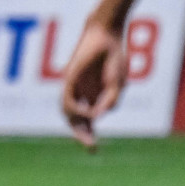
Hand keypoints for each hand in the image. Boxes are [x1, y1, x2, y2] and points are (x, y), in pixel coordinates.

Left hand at [60, 18, 127, 150]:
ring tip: (89, 137)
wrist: (107, 35)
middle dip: (82, 135)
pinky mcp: (69, 79)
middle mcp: (81, 93)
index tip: (94, 149)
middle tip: (92, 148)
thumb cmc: (114, 58)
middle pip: (75, 120)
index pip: (86, 120)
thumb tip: (97, 117)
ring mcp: (74, 87)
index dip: (89, 134)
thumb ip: (109, 102)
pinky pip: (67, 100)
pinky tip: (89, 115)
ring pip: (68, 112)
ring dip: (78, 126)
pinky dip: (77, 110)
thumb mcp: (117, 85)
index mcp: (93, 96)